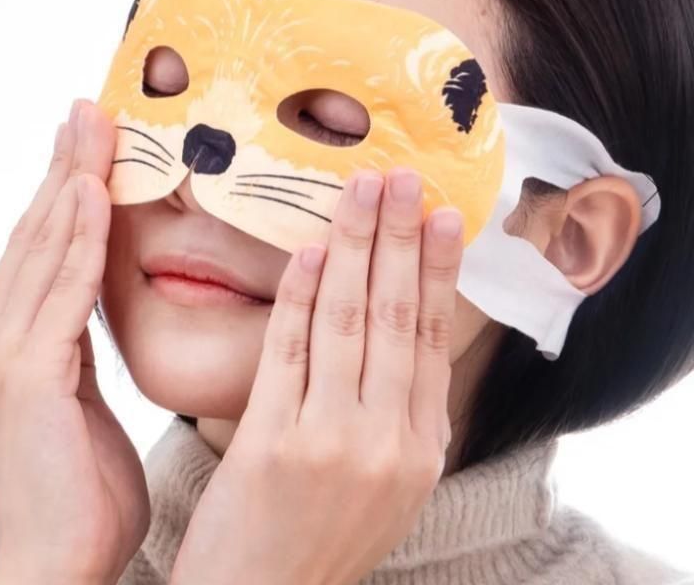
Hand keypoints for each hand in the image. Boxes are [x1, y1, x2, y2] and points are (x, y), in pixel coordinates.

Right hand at [0, 99, 149, 584]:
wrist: (60, 564)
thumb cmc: (83, 489)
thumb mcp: (82, 401)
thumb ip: (77, 348)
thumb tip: (94, 302)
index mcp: (11, 348)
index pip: (39, 252)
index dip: (59, 192)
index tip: (84, 144)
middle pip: (34, 236)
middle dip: (61, 168)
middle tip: (85, 110)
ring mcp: (2, 357)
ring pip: (41, 250)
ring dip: (69, 183)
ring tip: (91, 128)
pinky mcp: (25, 378)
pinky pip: (60, 292)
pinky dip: (76, 239)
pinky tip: (92, 194)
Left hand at [169, 167, 463, 584]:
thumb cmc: (322, 535)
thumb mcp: (388, 482)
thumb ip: (401, 411)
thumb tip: (407, 325)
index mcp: (421, 449)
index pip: (430, 337)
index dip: (437, 268)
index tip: (441, 214)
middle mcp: (386, 442)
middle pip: (394, 315)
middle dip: (399, 237)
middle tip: (402, 177)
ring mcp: (330, 442)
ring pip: (346, 320)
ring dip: (353, 246)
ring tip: (360, 192)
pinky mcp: (272, 443)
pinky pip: (287, 350)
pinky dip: (297, 295)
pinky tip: (304, 251)